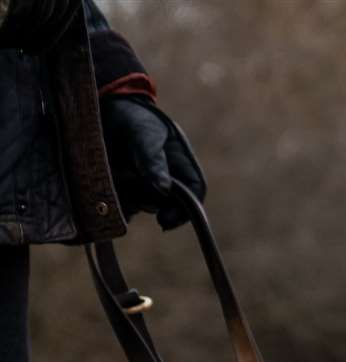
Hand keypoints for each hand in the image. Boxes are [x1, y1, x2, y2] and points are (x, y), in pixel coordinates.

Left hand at [101, 96, 205, 229]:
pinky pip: (121, 207)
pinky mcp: (123, 189)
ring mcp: (145, 185)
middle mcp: (166, 178)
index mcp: (182, 164)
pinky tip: (102, 188)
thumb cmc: (131, 116)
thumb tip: (164, 191)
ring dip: (127, 199)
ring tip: (112, 176)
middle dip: (147, 201)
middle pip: (166, 204)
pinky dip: (112, 204)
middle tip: (127, 186)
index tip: (165, 221)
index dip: (185, 212)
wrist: (102, 106)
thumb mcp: (143, 134)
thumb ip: (153, 160)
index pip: (194, 193)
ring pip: (142, 206)